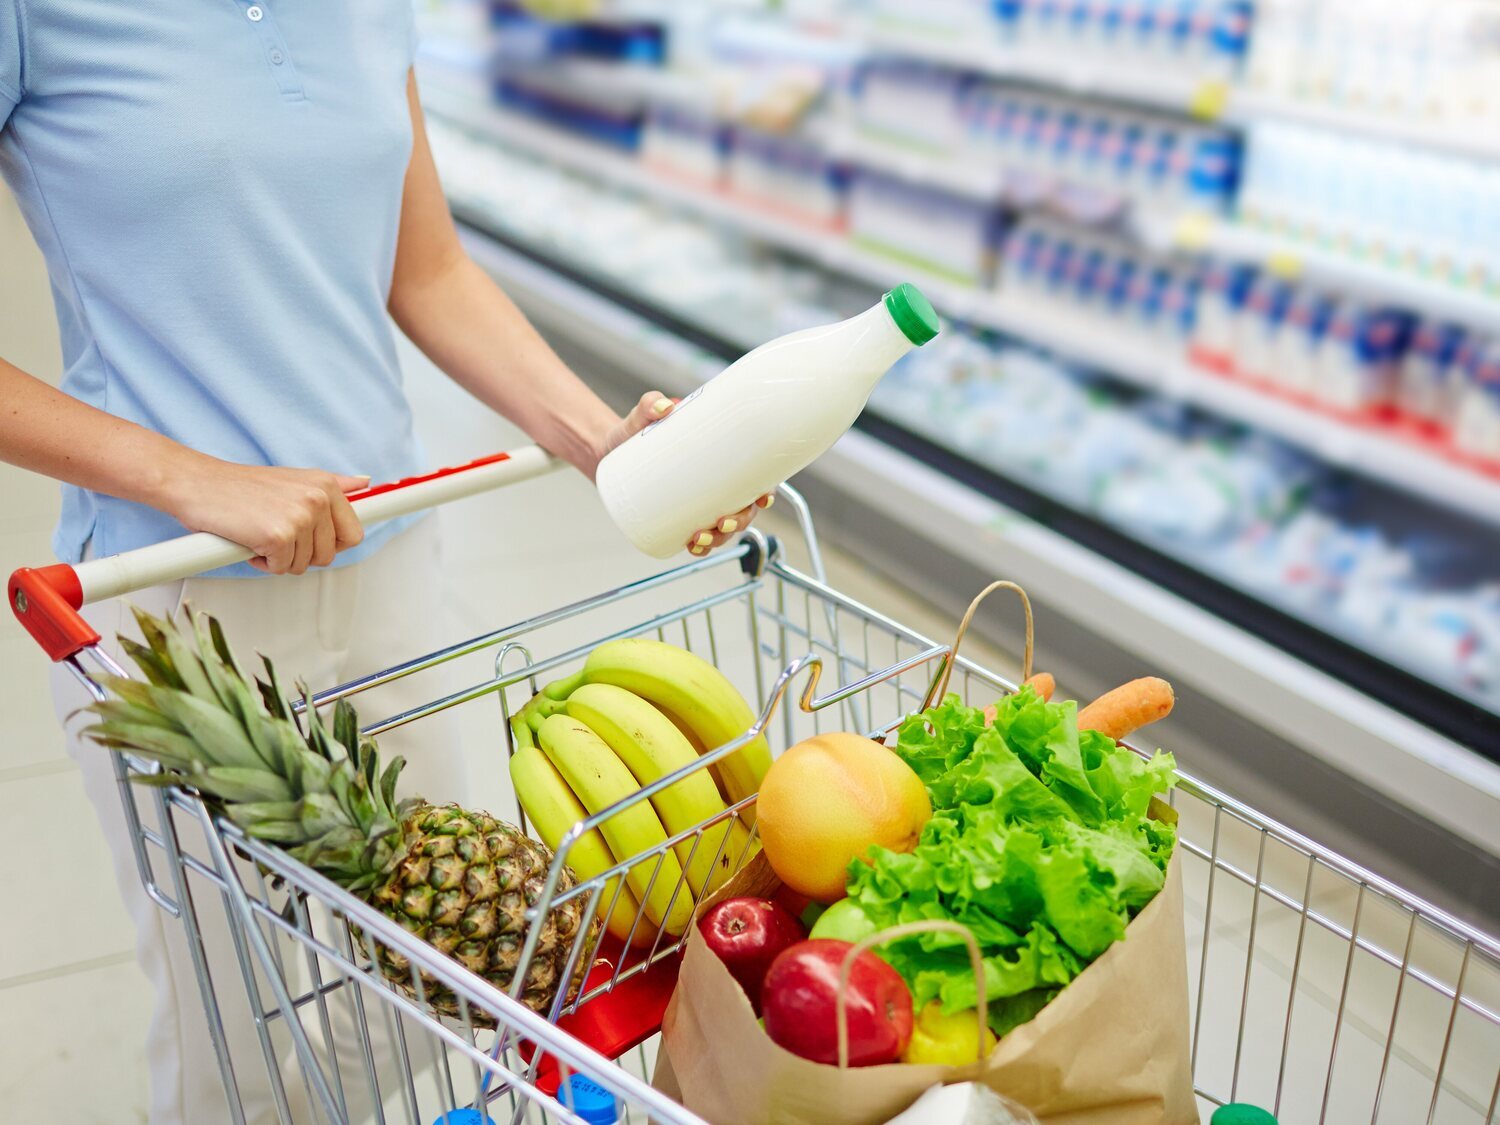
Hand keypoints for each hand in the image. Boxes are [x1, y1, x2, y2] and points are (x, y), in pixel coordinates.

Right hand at [159, 455, 368, 574]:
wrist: (195, 484)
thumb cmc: (238, 486)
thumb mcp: (294, 479)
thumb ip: (333, 484)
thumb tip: (365, 483)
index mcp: (325, 485)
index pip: (353, 532)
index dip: (333, 544)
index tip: (318, 542)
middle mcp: (317, 498)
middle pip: (329, 554)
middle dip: (303, 554)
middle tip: (277, 537)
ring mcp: (300, 518)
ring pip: (305, 564)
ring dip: (280, 558)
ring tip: (259, 534)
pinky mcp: (279, 537)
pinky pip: (281, 568)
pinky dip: (262, 562)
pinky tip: (248, 541)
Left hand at [601, 391, 775, 556]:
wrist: (607, 449)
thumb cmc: (632, 431)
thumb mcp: (642, 417)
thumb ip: (649, 405)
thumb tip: (663, 407)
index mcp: (719, 457)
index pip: (755, 476)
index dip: (766, 491)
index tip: (763, 498)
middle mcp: (714, 481)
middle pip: (743, 507)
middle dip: (740, 522)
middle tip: (722, 522)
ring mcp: (696, 500)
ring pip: (722, 526)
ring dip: (720, 539)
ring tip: (699, 539)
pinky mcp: (677, 513)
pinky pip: (696, 534)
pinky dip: (699, 546)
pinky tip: (693, 548)